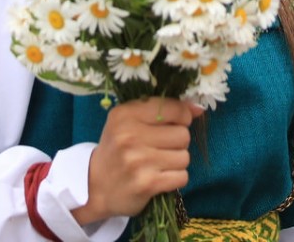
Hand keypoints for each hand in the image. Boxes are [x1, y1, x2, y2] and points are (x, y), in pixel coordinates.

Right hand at [74, 97, 195, 224]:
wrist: (95, 186)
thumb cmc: (118, 148)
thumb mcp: (130, 121)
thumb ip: (163, 110)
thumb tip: (199, 108)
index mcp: (125, 114)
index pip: (173, 108)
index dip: (181, 117)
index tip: (173, 124)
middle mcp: (130, 135)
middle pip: (183, 134)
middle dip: (177, 143)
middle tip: (160, 149)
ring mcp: (138, 161)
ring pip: (184, 157)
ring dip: (176, 162)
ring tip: (158, 164)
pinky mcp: (147, 184)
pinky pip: (182, 177)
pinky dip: (175, 179)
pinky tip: (160, 178)